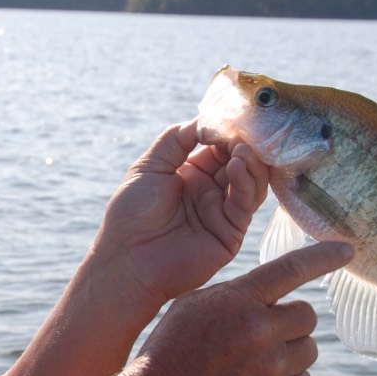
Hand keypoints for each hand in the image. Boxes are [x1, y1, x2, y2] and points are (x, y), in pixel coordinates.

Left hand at [93, 121, 269, 313]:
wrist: (126, 260)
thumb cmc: (130, 214)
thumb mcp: (149, 166)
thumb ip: (176, 140)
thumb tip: (205, 119)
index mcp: (190, 173)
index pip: (219, 146)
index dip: (227, 131)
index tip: (234, 115)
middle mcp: (209, 190)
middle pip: (239, 161)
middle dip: (244, 143)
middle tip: (249, 129)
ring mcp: (221, 212)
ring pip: (249, 181)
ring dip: (250, 161)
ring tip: (242, 148)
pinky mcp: (230, 233)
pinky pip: (245, 203)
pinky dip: (246, 182)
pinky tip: (238, 165)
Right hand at [125, 241, 353, 375]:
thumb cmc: (170, 352)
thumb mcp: (194, 307)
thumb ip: (236, 295)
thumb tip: (273, 293)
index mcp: (238, 300)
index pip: (293, 269)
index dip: (324, 256)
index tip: (347, 250)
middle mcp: (260, 329)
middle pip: (308, 315)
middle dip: (290, 322)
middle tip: (265, 334)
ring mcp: (272, 367)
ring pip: (308, 349)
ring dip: (289, 352)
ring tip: (254, 363)